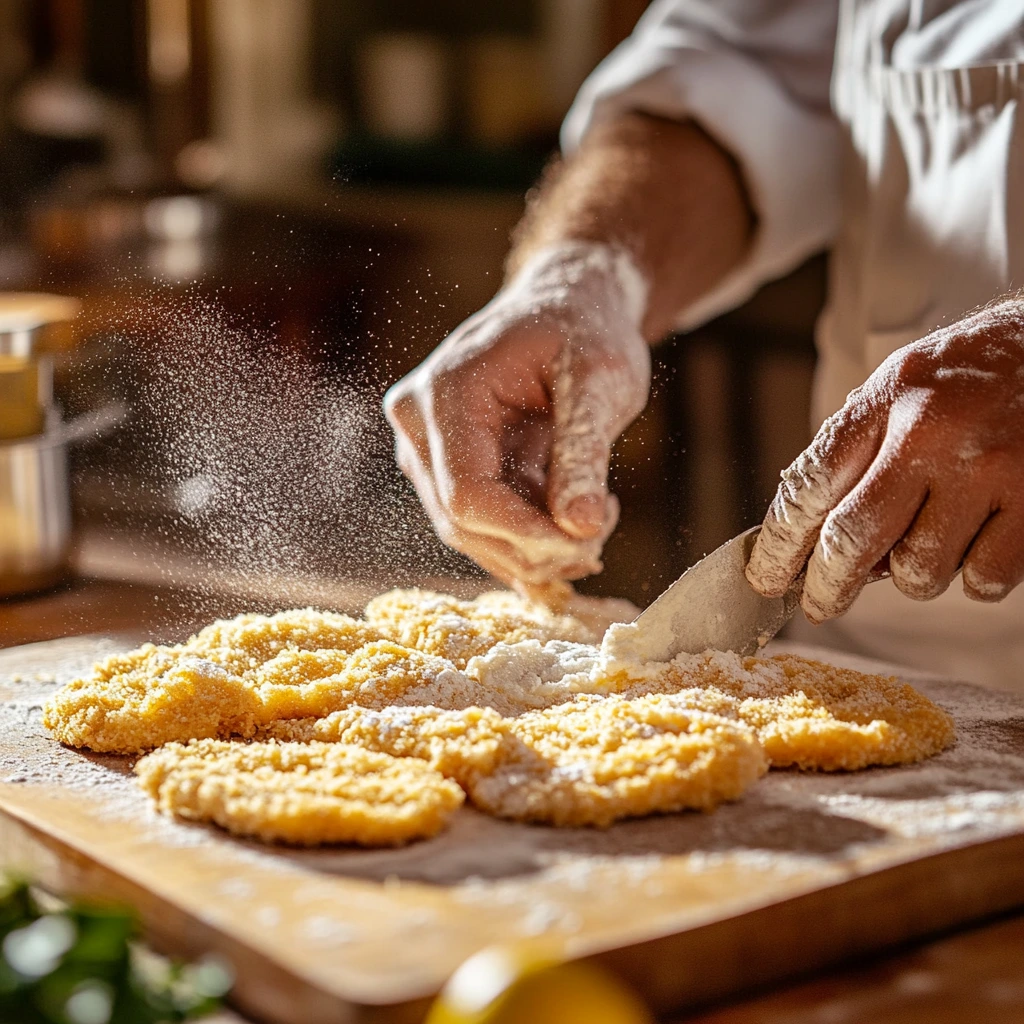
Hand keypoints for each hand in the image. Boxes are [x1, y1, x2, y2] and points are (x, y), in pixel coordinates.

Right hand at [384, 243, 650, 587]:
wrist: (565, 307)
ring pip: (469, 532)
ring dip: (532, 548)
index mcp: (446, 393)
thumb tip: (582, 528)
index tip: (586, 544)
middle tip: (601, 536)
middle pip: (462, 521)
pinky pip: (478, 524)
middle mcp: (418, 423)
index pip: (467, 493)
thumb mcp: (601, 380)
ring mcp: (424, 448)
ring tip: (596, 521)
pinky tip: (575, 519)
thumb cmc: (583, 331)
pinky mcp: (442, 468)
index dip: (524, 532)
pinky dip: (526, 537)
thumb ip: (586, 452)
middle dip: (534, 546)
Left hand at [746, 301, 1023, 621]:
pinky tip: (975, 539)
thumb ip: (851, 453)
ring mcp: (989, 470)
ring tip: (926, 539)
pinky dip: (973, 576)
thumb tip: (807, 541)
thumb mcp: (895, 389)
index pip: (809, 486)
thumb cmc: (967, 376)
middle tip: (818, 605)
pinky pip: (984, 578)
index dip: (779, 545)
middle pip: (853, 539)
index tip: (766, 577)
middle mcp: (932, 434)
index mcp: (886, 401)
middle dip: (826, 586)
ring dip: (911, 574)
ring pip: (920, 570)